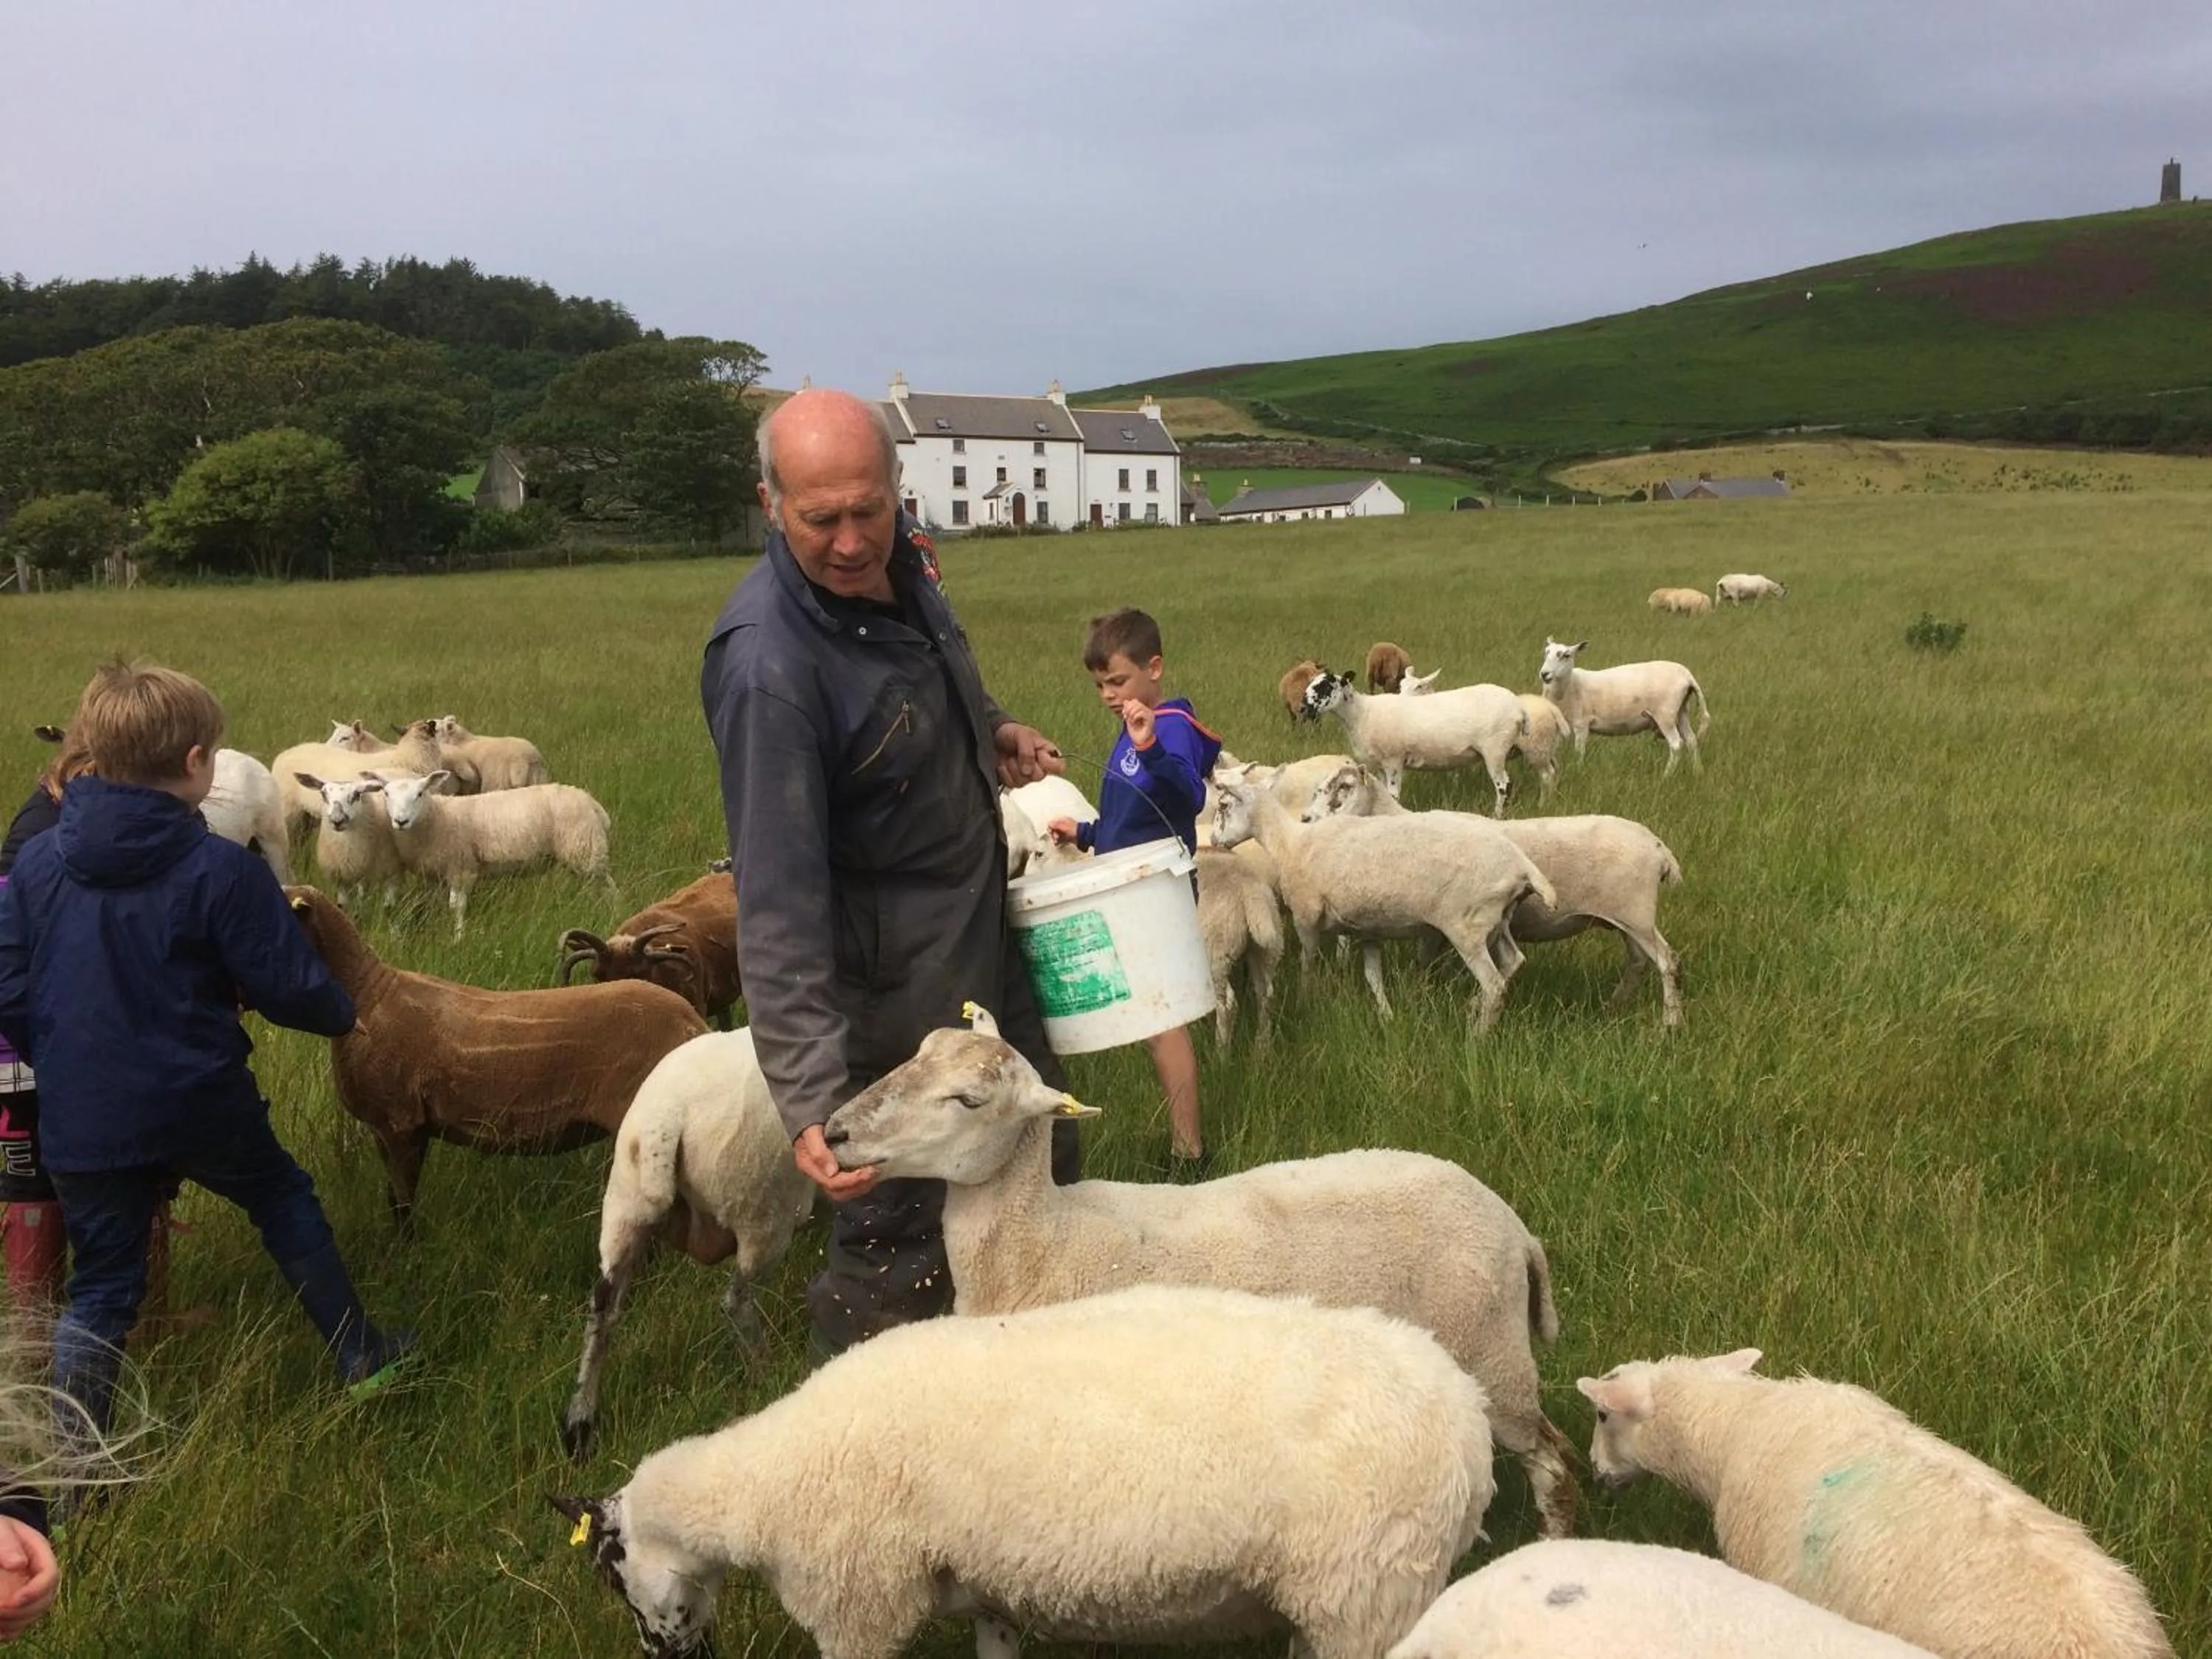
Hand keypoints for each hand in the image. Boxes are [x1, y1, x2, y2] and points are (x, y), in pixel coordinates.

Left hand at [0, 1517, 57, 1640]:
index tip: (11, 1600)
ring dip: (14, 1623)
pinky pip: (19, 1625)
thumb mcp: (1, 1530)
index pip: (50, 1576)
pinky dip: (8, 1631)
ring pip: (33, 1616)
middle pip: (46, 1600)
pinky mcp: (17, 1605)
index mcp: (41, 1555)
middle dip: (23, 1611)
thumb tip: (19, 1564)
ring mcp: (29, 1592)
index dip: (36, 1591)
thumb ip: (7, 1544)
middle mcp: (39, 1576)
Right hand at [793, 1124, 878, 1202]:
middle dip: (858, 1185)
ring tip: (876, 1172)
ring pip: (846, 1190)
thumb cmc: (811, 1120)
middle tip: (874, 1172)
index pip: (831, 1183)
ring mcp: (829, 1173)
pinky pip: (851, 1182)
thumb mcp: (811, 1132)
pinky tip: (872, 1170)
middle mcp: (819, 1174)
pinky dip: (863, 1180)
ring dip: (863, 1185)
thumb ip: (818, 1151)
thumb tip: (832, 1172)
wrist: (810, 1112)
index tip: (868, 1170)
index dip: (850, 1180)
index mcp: (810, 1166)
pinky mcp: (838, 1168)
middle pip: (839, 1192)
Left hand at [993, 722, 1063, 786]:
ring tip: (1010, 756)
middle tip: (1018, 753)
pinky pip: (1012, 783)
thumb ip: (1027, 752)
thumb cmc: (1013, 733)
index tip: (1038, 754)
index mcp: (1048, 754)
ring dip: (1012, 768)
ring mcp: (1028, 776)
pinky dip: (1005, 772)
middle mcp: (1041, 767)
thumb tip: (1028, 771)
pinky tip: (1005, 763)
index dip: (1048, 763)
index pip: (1059, 767)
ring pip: (1023, 781)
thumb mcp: (1022, 735)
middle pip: (1038, 777)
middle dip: (1024, 765)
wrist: (995, 737)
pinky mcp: (1015, 781)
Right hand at [1046, 817, 1079, 846]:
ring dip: (1055, 839)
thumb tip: (1049, 824)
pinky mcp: (1067, 837)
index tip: (1050, 832)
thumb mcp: (1063, 826)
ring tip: (1056, 841)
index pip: (1053, 823)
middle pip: (1054, 830)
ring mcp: (1065, 832)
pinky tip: (1058, 843)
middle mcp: (1064, 825)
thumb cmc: (1075, 829)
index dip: (1050, 828)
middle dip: (1053, 834)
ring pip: (1057, 835)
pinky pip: (1060, 839)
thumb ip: (1055, 825)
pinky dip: (1058, 841)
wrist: (1083, 836)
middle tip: (1056, 837)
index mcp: (1063, 820)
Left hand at [1120, 699, 1154, 747]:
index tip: (1124, 714)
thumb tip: (1125, 701)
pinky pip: (1142, 713)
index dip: (1127, 706)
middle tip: (1126, 717)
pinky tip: (1133, 722)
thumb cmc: (1135, 731)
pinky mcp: (1150, 719)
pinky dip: (1135, 717)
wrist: (1139, 741)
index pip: (1135, 701)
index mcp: (1143, 710)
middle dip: (1128, 709)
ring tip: (1130, 721)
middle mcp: (1148, 711)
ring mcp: (1150, 714)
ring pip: (1139, 707)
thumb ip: (1128, 710)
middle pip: (1136, 702)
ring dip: (1131, 714)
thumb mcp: (1129, 719)